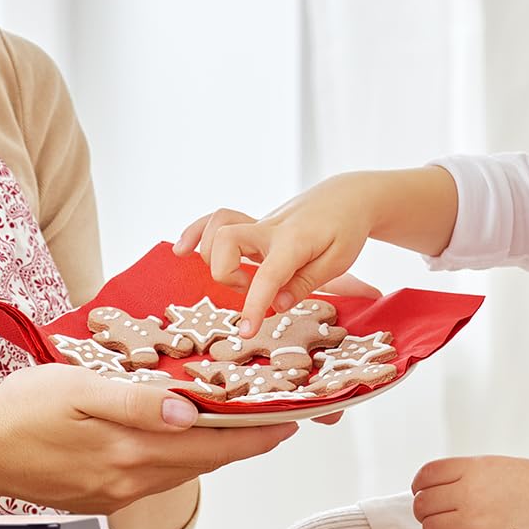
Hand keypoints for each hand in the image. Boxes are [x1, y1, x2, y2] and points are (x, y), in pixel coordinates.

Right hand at [0, 363, 297, 511]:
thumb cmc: (19, 410)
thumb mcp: (77, 390)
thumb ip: (135, 403)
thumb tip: (191, 412)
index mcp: (128, 455)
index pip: (209, 447)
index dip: (253, 435)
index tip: (289, 420)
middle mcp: (129, 482)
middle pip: (204, 462)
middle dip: (246, 442)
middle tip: (281, 419)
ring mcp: (116, 493)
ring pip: (183, 469)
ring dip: (216, 448)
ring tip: (244, 421)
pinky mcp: (102, 494)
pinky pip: (157, 474)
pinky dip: (183, 455)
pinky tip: (187, 434)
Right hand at [174, 176, 378, 334]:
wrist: (346, 197)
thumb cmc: (346, 230)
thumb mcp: (339, 260)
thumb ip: (306, 283)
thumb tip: (278, 304)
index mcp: (294, 241)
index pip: (267, 274)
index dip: (254, 304)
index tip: (246, 332)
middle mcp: (270, 229)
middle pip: (226, 240)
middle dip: (227, 274)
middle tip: (253, 289)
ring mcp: (258, 224)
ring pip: (217, 227)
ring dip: (214, 257)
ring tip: (239, 277)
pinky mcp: (252, 225)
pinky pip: (215, 221)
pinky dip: (196, 233)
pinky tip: (182, 250)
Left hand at [411, 456, 528, 528]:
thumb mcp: (501, 465)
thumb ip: (470, 472)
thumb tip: (440, 485)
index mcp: (474, 467)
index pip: (426, 475)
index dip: (419, 486)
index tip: (423, 492)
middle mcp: (470, 492)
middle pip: (423, 503)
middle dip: (425, 510)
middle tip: (437, 515)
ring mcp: (477, 521)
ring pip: (431, 528)